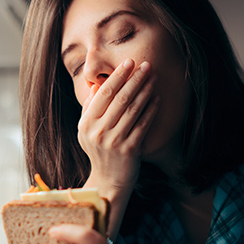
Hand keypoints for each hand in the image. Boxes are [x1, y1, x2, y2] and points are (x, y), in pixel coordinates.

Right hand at [78, 59, 159, 235]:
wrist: (108, 180)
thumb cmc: (100, 151)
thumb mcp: (88, 131)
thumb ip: (90, 108)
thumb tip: (97, 85)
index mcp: (86, 124)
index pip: (103, 94)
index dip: (117, 76)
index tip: (128, 63)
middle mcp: (98, 131)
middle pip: (120, 98)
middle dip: (134, 79)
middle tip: (146, 65)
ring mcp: (114, 141)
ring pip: (132, 109)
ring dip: (145, 91)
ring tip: (153, 78)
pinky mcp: (129, 149)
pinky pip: (142, 124)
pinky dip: (150, 110)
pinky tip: (157, 98)